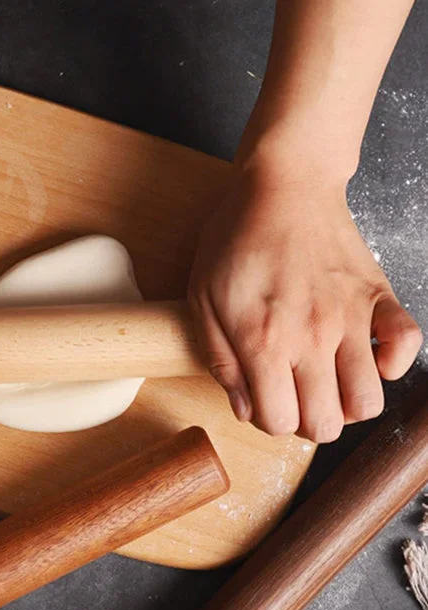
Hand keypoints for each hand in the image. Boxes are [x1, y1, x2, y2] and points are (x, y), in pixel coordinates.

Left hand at [188, 167, 422, 441]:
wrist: (284, 184)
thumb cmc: (237, 240)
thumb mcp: (203, 299)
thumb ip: (222, 361)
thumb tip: (246, 409)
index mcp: (264, 341)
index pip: (280, 422)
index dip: (269, 421)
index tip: (263, 398)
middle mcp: (313, 337)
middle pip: (327, 425)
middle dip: (307, 422)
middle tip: (294, 395)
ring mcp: (351, 318)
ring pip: (369, 401)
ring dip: (348, 403)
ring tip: (328, 382)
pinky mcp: (379, 297)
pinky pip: (407, 346)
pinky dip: (392, 362)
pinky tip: (366, 355)